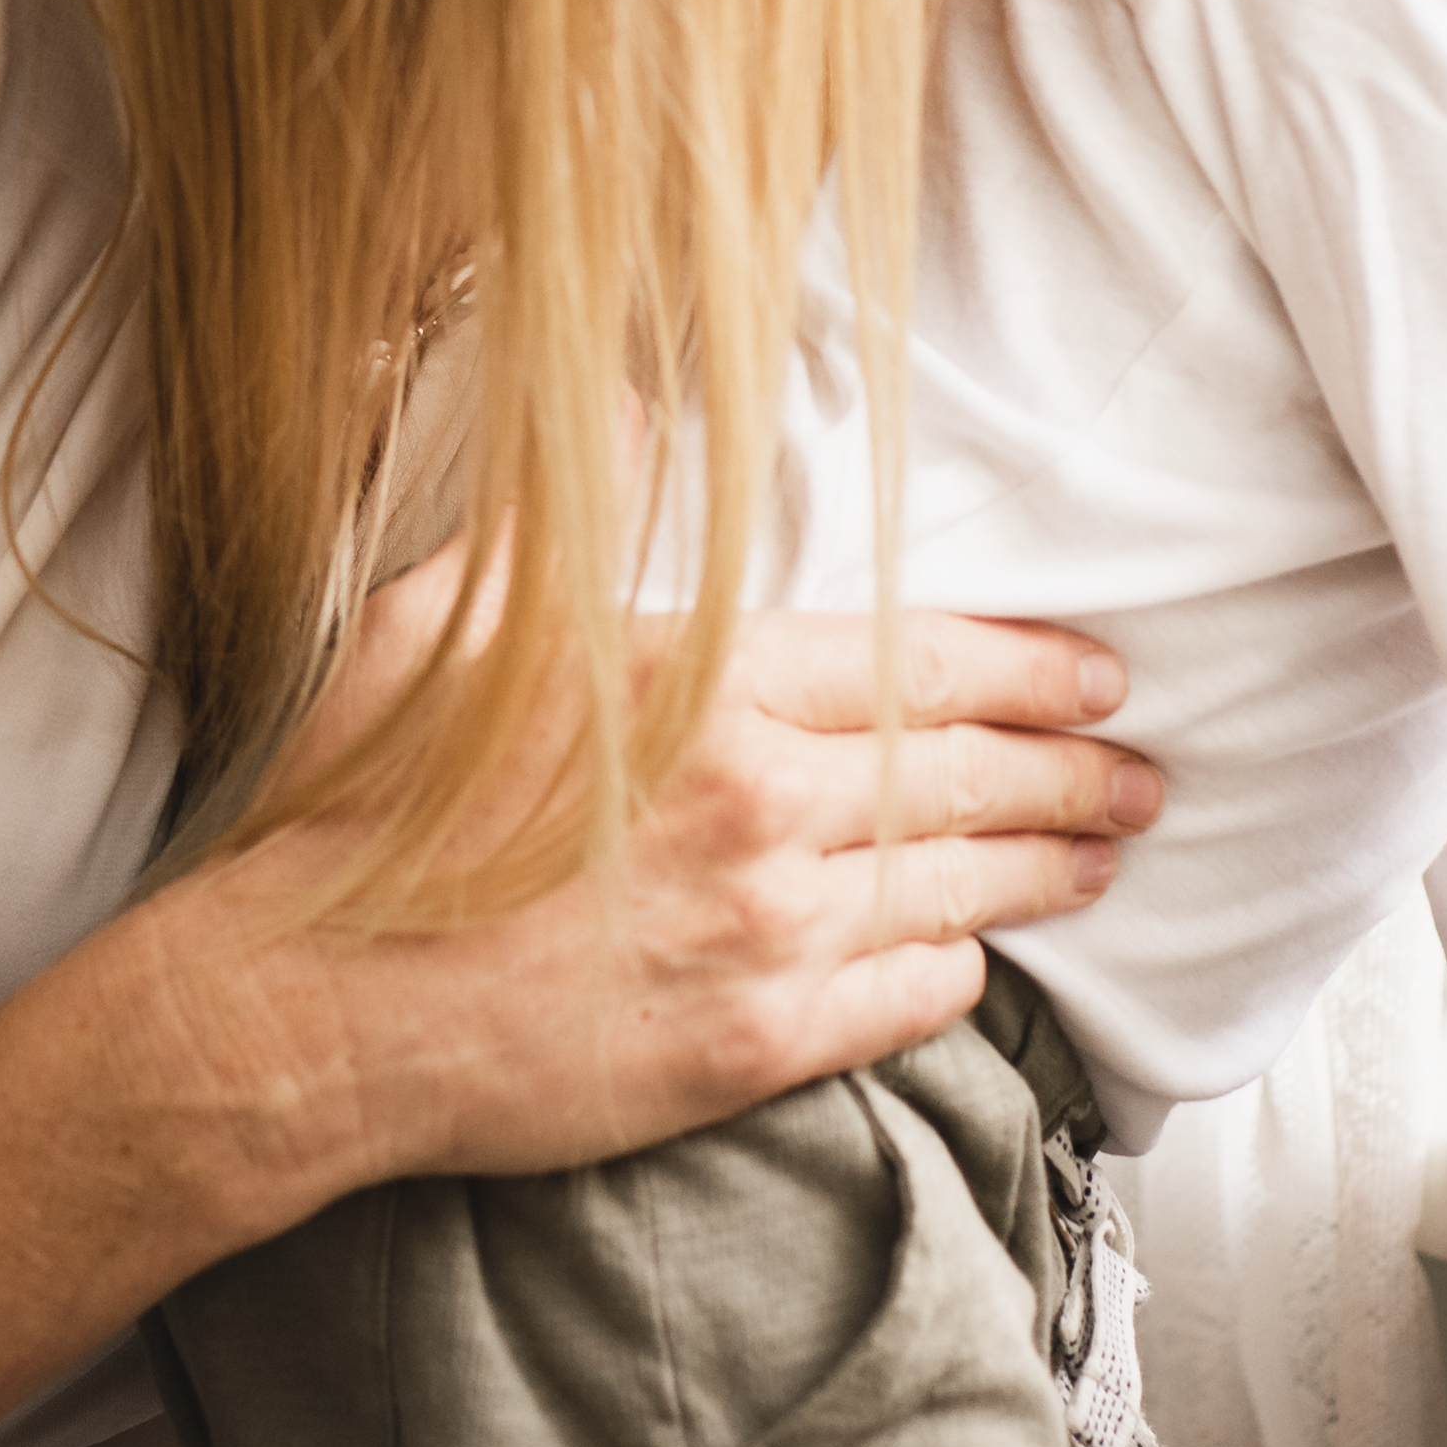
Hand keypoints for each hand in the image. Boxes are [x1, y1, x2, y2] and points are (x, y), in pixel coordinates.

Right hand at [167, 592, 1158, 1200]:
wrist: (304, 1006)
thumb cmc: (365, 803)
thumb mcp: (450, 614)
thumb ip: (566, 508)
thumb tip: (640, 398)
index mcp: (706, 685)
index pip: (923, 665)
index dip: (1030, 667)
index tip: (1099, 673)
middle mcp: (761, 806)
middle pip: (970, 778)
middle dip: (1075, 772)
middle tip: (1142, 774)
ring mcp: (766, 935)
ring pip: (959, 892)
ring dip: (1048, 871)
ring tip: (1105, 857)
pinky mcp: (750, 1049)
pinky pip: (904, 1004)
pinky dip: (956, 973)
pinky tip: (977, 958)